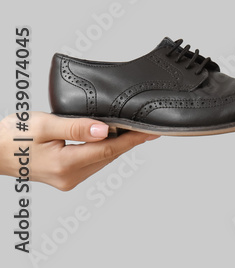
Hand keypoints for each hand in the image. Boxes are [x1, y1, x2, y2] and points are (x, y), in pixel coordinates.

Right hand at [0, 112, 155, 190]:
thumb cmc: (13, 135)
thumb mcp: (45, 125)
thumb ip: (76, 127)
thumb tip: (105, 130)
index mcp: (65, 164)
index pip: (109, 150)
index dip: (133, 139)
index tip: (151, 131)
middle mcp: (68, 177)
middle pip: (108, 156)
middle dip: (127, 141)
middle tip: (145, 125)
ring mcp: (66, 180)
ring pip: (101, 160)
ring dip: (115, 146)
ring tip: (130, 129)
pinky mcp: (64, 177)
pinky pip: (91, 163)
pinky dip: (101, 150)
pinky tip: (107, 138)